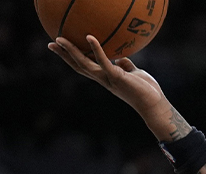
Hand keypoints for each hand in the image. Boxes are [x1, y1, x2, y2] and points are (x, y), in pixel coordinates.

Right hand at [48, 36, 165, 116]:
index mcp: (106, 78)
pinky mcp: (117, 77)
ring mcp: (109, 78)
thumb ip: (126, 66)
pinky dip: (96, 49)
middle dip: (64, 56)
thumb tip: (120, 58)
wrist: (155, 104)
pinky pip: (104, 61)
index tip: (60, 49)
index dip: (72, 59)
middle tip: (51, 44)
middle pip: (79, 66)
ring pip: (85, 64)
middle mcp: (104, 79)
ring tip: (60, 39)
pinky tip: (89, 37)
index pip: (85, 67)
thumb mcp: (135, 74)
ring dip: (71, 51)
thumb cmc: (147, 90)